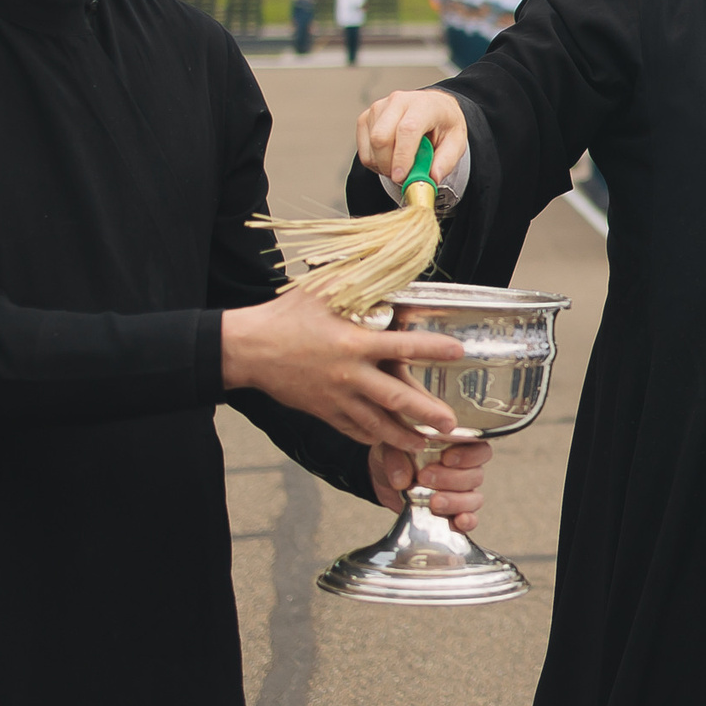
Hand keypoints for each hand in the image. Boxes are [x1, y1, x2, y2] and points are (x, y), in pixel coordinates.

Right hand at [221, 286, 466, 451]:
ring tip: (424, 443)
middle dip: (426, 413)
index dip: (432, 349)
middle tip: (451, 425)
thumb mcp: (322, 290)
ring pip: (376, 423)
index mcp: (353, 343)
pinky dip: (372, 436)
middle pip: (395, 399)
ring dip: (402, 435)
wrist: (248, 349)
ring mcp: (336, 398)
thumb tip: (384, 262)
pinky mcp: (323, 411)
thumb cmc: (285, 316)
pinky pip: (352, 429)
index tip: (457, 351)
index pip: (403, 346)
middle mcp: (349, 375)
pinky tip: (386, 439)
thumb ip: (356, 280)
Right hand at [357, 88, 467, 186]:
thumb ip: (445, 162)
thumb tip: (431, 179)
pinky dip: (375, 162)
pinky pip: (363, 150)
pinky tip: (390, 159)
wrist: (433, 108)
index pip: (407, 129)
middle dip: (389, 165)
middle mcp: (398, 101)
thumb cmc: (443, 125)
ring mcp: (378, 108)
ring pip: (371, 146)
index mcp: (424, 105)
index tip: (401, 177)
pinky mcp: (365, 118)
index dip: (402, 156)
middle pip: (381, 137)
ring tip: (402, 164)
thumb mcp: (456, 142)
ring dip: (383, 165)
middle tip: (403, 177)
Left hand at [370, 438, 493, 532]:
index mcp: (458, 448)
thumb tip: (402, 480)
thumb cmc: (396, 455)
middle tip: (425, 477)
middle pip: (475, 476)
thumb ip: (397, 458)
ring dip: (455, 501)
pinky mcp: (452, 515)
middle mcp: (464, 471)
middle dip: (450, 479)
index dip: (468, 455)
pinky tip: (458, 521)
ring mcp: (461, 495)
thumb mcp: (392, 447)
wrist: (383, 477)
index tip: (446, 459)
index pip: (479, 450)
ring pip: (474, 499)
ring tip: (433, 502)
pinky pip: (469, 521)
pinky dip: (466, 522)